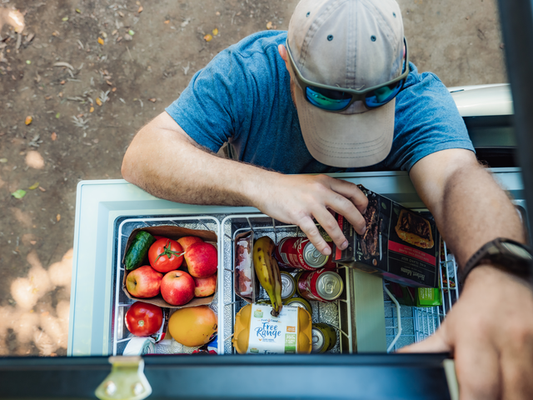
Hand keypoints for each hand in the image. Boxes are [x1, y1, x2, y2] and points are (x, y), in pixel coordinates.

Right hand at [253, 174, 367, 254]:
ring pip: (332, 223)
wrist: (266, 186)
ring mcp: (309, 203)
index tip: (364, 210)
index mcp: (324, 181)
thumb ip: (325, 191)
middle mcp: (319, 191)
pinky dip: (321, 244)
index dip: (362, 202)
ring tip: (344, 244)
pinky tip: (326, 250)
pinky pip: (314, 232)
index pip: (351, 190)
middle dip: (358, 221)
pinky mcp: (298, 215)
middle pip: (347, 207)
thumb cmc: (286, 186)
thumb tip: (338, 207)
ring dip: (340, 237)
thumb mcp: (311, 182)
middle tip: (361, 229)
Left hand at [399, 266, 532, 399]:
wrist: (502, 279)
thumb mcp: (446, 330)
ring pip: (529, 392)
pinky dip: (529, 388)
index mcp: (476, 337)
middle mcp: (510, 341)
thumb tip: (400, 362)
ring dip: (516, 397)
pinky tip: (517, 386)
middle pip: (508, 397)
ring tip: (499, 391)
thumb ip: (424, 351)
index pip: (477, 387)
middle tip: (482, 396)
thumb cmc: (474, 310)